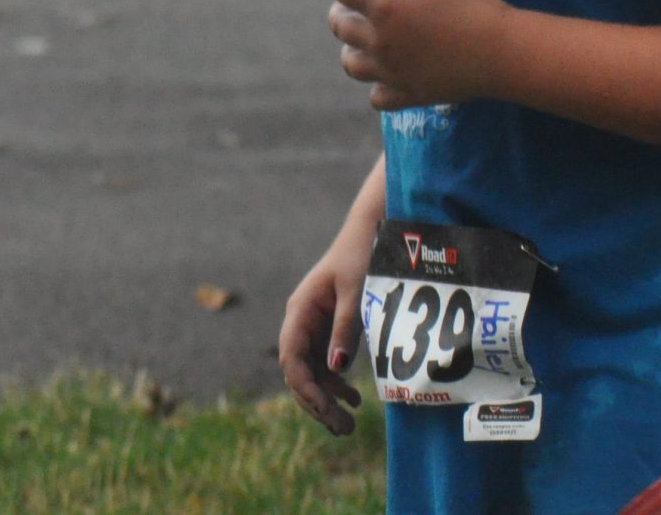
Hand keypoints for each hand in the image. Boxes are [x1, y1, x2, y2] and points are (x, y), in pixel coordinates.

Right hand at [278, 223, 374, 434]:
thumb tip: (337, 368)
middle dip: (316, 402)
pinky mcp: (327, 332)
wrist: (369, 233)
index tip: (324, 406)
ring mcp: (312, 329)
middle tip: (342, 428)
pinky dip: (336, 385)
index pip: (291, 357)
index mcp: (300, 310)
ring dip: (326, 400)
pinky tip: (354, 400)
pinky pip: (325, 366)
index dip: (304, 386)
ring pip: (311, 373)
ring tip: (347, 425)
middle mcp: (301, 322)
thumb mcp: (356, 291)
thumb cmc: (361, 256)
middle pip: (298, 372)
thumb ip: (346, 328)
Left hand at [321, 0, 512, 110]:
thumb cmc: (476, 4)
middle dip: (338, 11)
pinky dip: (374, 86)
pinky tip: (383, 76)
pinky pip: (377, 96)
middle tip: (347, 3)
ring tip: (360, 39)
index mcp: (385, 7)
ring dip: (349, 48)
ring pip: (351, 65)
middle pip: (339, 27)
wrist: (502, 53)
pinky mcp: (409, 95)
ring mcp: (392, 73)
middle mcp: (380, 42)